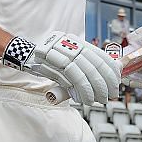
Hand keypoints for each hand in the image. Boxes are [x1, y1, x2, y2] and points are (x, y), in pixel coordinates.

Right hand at [2, 32, 120, 104]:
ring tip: (97, 100)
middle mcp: (70, 43)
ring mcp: (60, 50)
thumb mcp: (69, 62)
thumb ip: (85, 68)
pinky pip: (71, 77)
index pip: (100, 55)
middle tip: (109, 96)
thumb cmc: (50, 62)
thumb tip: (109, 76)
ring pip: (84, 71)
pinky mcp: (51, 61)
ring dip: (93, 89)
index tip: (116, 84)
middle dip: (105, 83)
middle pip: (94, 64)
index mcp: (77, 42)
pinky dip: (80, 89)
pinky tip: (84, 98)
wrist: (25, 55)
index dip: (111, 71)